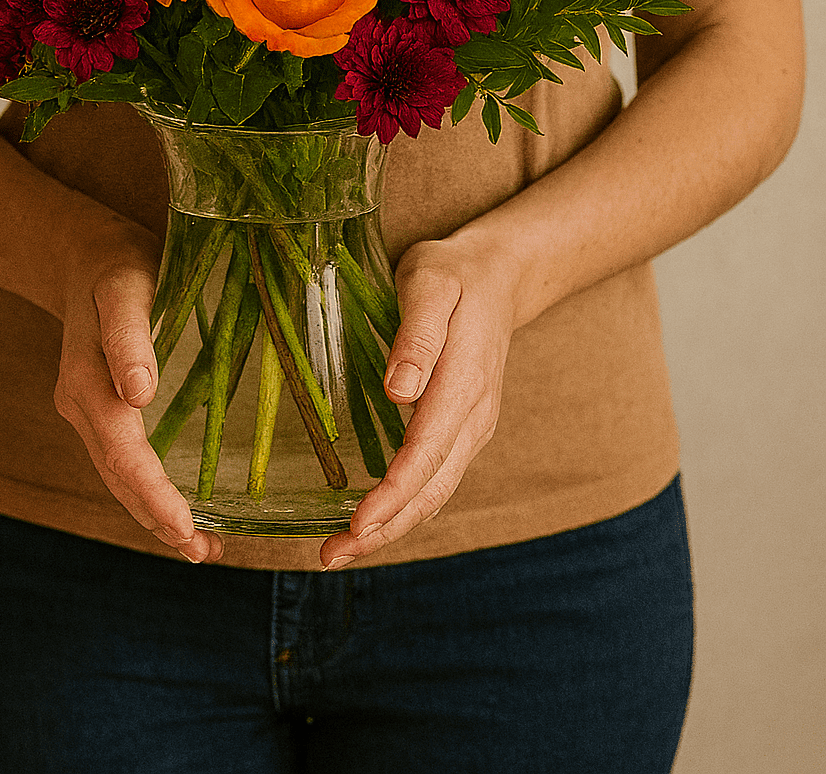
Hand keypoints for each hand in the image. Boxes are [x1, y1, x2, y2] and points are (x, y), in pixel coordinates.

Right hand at [53, 228, 222, 564]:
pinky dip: (149, 491)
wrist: (84, 254)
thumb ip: (129, 336)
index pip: (124, 453)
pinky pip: (123, 460)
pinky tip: (180, 508)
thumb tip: (140, 394)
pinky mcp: (103, 409)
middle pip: (119, 477)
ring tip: (200, 550)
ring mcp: (88, 411)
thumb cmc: (116, 264)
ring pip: (119, 477)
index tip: (186, 527)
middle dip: (158, 518)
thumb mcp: (127, 287)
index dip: (154, 495)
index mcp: (86, 383)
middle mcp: (81, 405)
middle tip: (204, 553)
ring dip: (154, 515)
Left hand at [319, 234, 515, 569]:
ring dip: (393, 526)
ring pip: (436, 491)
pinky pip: (436, 477)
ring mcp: (473, 425)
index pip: (426, 453)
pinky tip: (375, 518)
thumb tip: (399, 393)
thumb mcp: (430, 285)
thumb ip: (417, 338)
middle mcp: (475, 416)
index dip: (391, 495)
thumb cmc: (453, 273)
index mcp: (465, 383)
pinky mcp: (463, 426)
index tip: (356, 524)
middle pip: (432, 488)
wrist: (498, 274)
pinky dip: (405, 506)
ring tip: (342, 549)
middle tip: (331, 556)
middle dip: (385, 528)